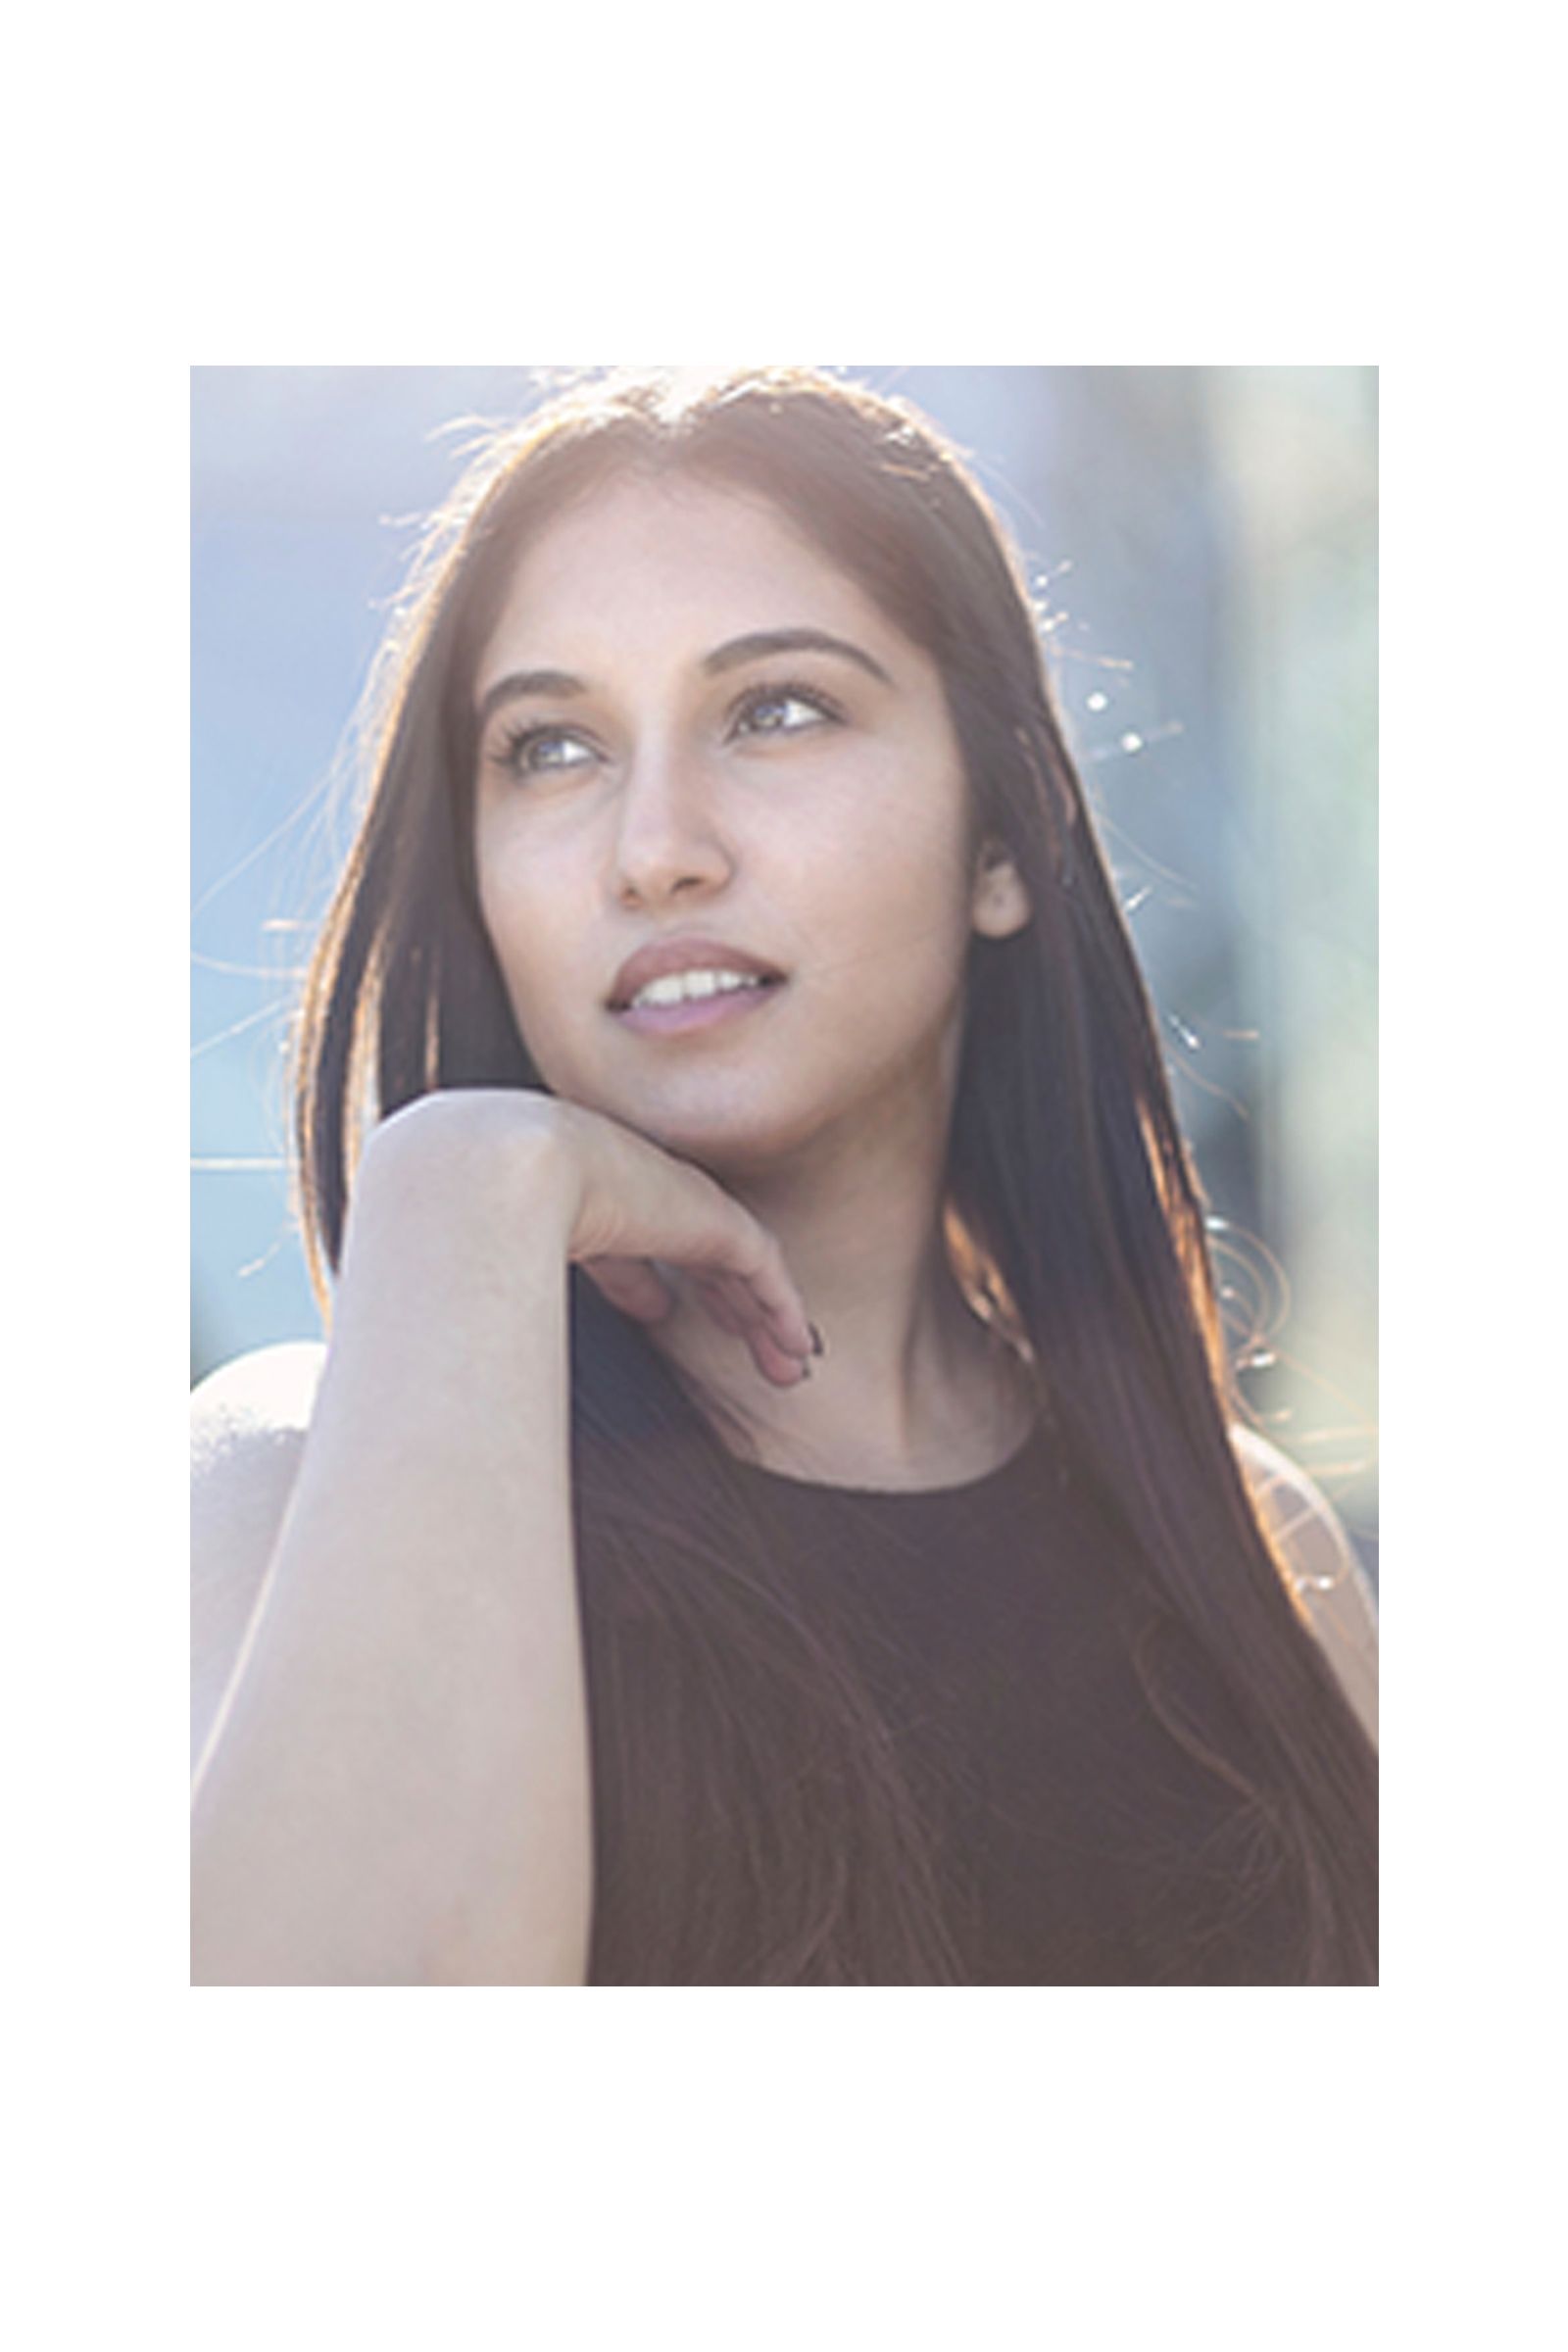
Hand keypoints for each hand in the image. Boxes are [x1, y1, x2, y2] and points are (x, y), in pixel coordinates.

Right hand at [362, 1091, 814, 1387]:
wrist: (485, 1170)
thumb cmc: (454, 1224)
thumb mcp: (471, 1262)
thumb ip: (480, 1299)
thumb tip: (445, 1361)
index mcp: (575, 1186)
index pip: (624, 1231)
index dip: (642, 1273)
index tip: (656, 1310)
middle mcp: (631, 1184)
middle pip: (689, 1241)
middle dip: (719, 1295)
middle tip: (748, 1344)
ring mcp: (672, 1195)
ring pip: (735, 1260)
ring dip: (762, 1315)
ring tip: (788, 1365)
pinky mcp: (710, 1218)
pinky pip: (762, 1269)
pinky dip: (780, 1310)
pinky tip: (795, 1350)